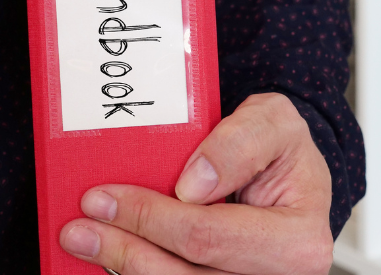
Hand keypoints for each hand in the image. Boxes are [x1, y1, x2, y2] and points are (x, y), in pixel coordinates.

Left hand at [59, 93, 334, 274]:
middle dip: (126, 246)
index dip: (153, 218)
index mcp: (299, 239)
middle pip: (185, 274)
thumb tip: (194, 182)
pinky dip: (142, 270)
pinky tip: (116, 254)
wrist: (289, 176)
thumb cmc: (284, 153)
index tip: (107, 198)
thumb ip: (240, 141)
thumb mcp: (275, 121)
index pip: (210, 235)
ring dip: (125, 264)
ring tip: (87, 240)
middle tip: (80, 225)